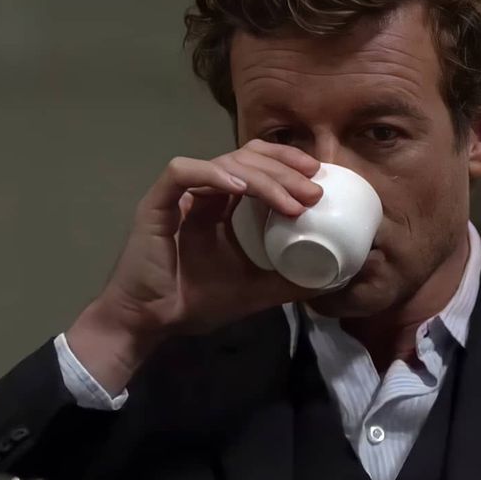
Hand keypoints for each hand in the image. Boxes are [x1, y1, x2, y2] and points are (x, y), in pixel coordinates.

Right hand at [66, 140, 321, 392]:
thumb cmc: (195, 302)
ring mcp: (180, 194)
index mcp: (223, 204)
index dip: (287, 164)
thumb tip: (331, 280)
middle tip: (314, 190)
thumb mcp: (254, 290)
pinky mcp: (157, 202)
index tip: (318, 179)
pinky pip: (183, 172)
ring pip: (224, 162)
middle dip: (284, 170)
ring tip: (292, 200)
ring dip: (262, 177)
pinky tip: (241, 188)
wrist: (149, 322)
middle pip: (247, 157)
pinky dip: (214, 174)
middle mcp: (204, 191)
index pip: (257, 165)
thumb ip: (288, 281)